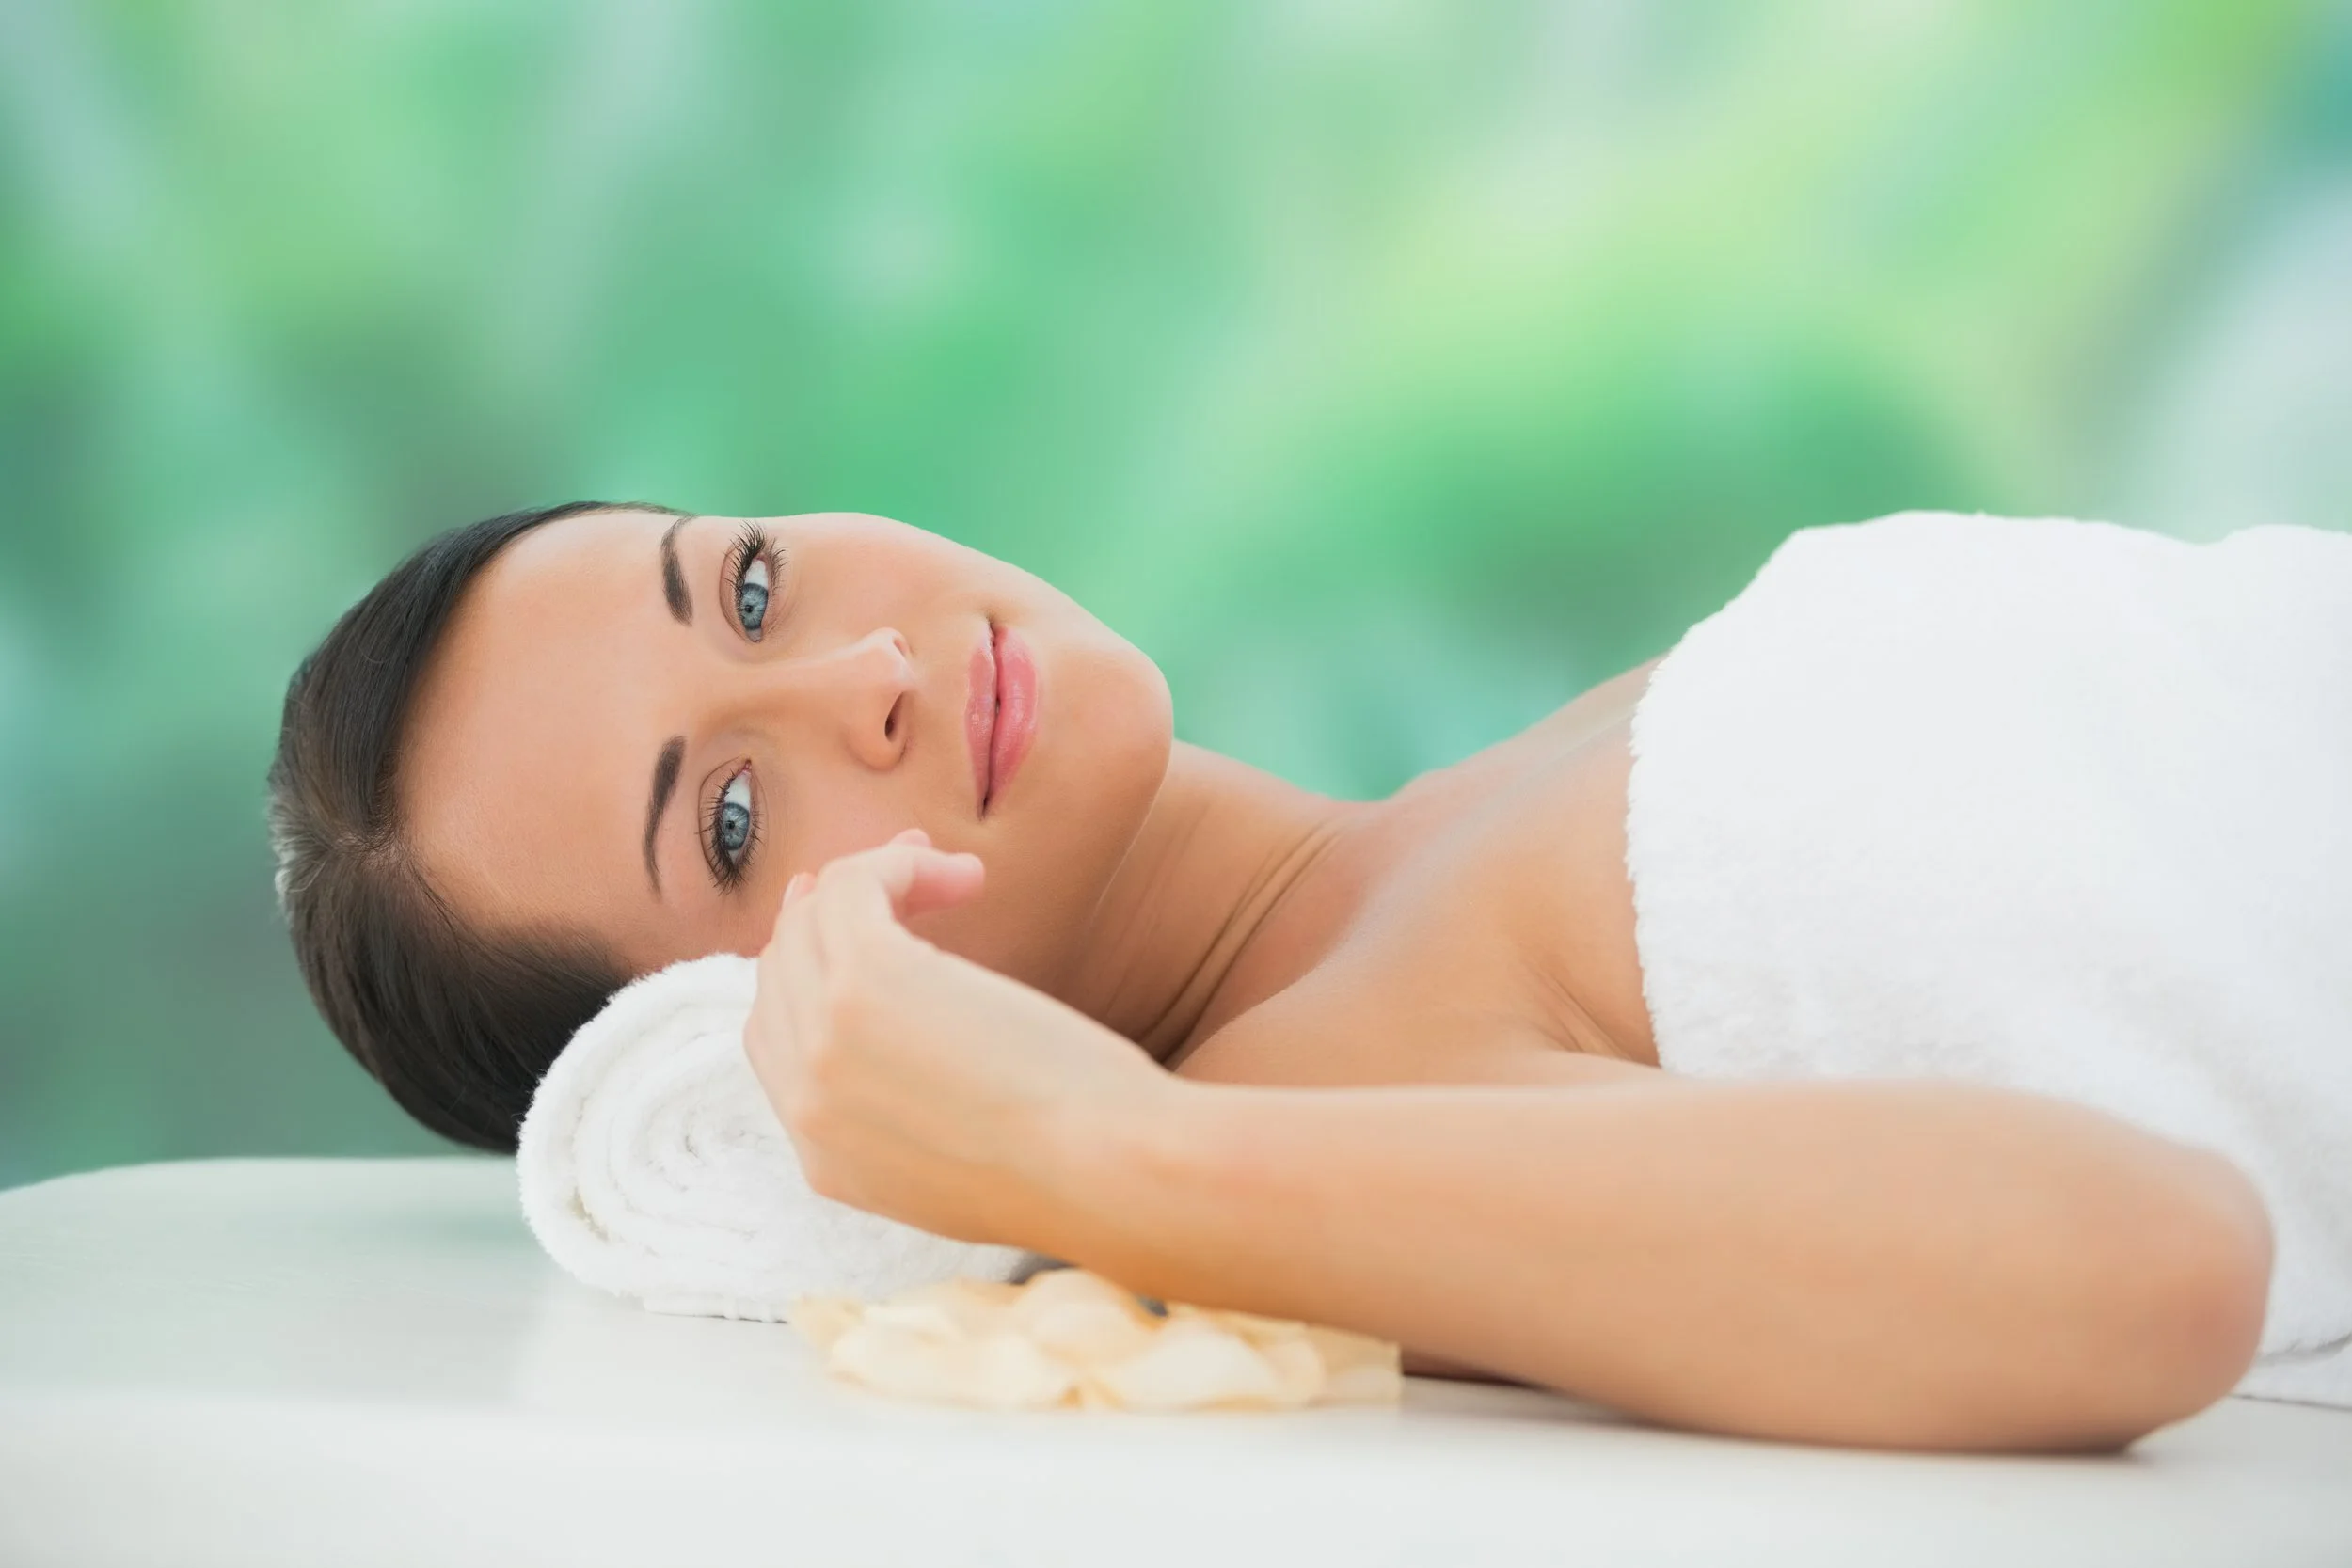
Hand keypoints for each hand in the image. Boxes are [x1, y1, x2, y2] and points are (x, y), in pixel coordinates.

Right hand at [744, 828, 1175, 1249]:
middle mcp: (806, 1105)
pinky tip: (966, 878)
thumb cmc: (1083, 1165)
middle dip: (839, 912)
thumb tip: (926, 1048)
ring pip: (811, 922)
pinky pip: (849, 889)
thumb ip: (920, 1121)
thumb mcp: (972, 1165)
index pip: (777, 1040)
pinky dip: (901, 865)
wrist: (1109, 1170)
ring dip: (879, 878)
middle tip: (915, 873)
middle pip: (782, 973)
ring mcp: (824, 1042)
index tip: (866, 921)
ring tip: (960, 877)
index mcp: (826, 1158)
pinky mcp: (864, 982)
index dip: (812, 970)